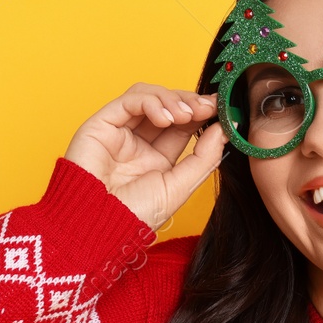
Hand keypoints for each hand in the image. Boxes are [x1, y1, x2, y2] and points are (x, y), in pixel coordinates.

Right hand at [61, 83, 226, 231]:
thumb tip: (224, 129)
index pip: (183, 125)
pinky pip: (130, 100)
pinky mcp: (101, 124)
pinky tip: (165, 118)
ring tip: (186, 115)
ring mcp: (119, 131)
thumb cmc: (133, 216)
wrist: (98, 226)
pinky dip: (151, 102)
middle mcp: (138, 142)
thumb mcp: (180, 187)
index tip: (222, 109)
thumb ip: (204, 158)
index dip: (202, 113)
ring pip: (149, 96)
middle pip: (168, 106)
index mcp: (157, 159)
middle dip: (191, 103)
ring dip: (173, 99)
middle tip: (208, 107)